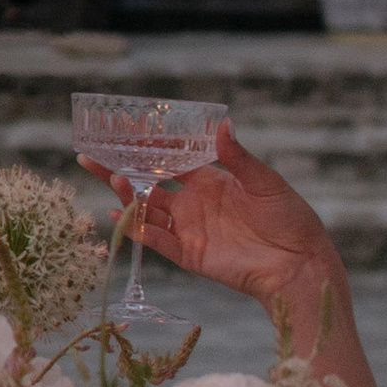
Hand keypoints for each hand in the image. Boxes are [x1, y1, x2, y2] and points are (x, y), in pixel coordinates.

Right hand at [79, 121, 346, 321]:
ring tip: (110, 177)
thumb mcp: (265, 181)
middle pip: (147, 185)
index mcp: (210, 181)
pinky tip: (117, 213)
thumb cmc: (289, 218)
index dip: (146, 149)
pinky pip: (156, 239)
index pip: (170, 161)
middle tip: (89, 156)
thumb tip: (222, 124)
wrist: (298, 262)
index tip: (123, 133)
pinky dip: (136, 228)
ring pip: (147, 210)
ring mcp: (188, 229)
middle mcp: (193, 204)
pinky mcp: (189, 254)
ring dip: (127, 195)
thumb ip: (238, 157)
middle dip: (118, 171)